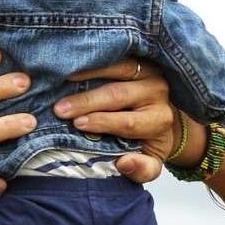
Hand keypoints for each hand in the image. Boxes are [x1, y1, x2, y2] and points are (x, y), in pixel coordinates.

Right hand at [53, 58, 184, 183]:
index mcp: (159, 120)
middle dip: (87, 101)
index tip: (77, 124)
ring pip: (118, 68)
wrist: (164, 116)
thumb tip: (123, 163)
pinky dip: (94, 59)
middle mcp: (158, 92)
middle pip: (119, 94)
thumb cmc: (148, 141)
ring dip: (88, 74)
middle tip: (60, 108)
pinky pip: (116, 55)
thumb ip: (142, 169)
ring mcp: (149, 71)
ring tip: (62, 80)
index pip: (129, 122)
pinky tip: (73, 63)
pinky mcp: (140, 57)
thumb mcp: (151, 162)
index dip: (102, 122)